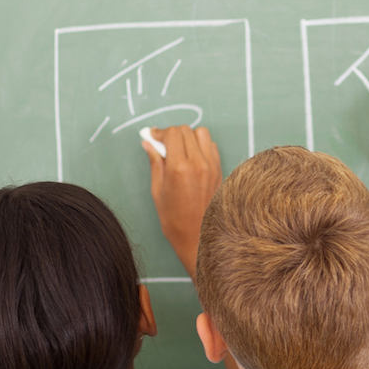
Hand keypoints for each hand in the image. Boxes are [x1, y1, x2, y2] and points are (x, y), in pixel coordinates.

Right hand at [143, 125, 221, 277]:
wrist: (198, 238)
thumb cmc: (175, 220)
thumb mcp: (158, 191)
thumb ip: (155, 163)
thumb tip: (149, 143)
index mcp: (179, 168)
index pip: (172, 133)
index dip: (160, 132)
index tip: (153, 136)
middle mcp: (198, 163)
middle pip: (186, 130)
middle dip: (172, 134)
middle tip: (163, 144)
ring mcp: (212, 166)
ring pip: (202, 133)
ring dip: (189, 137)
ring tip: (180, 150)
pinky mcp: (219, 170)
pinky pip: (212, 146)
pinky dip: (201, 146)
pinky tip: (192, 157)